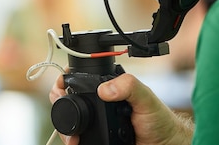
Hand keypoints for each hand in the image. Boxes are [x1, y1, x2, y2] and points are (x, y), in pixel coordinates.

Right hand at [49, 73, 192, 144]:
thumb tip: (104, 89)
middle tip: (62, 110)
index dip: (65, 81)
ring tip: (72, 136)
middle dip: (59, 105)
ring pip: (69, 122)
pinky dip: (72, 141)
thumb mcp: (145, 97)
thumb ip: (129, 86)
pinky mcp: (96, 139)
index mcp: (107, 88)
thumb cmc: (159, 120)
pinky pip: (79, 139)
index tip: (61, 88)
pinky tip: (75, 142)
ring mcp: (96, 123)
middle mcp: (98, 104)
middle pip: (68, 101)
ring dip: (64, 128)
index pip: (79, 79)